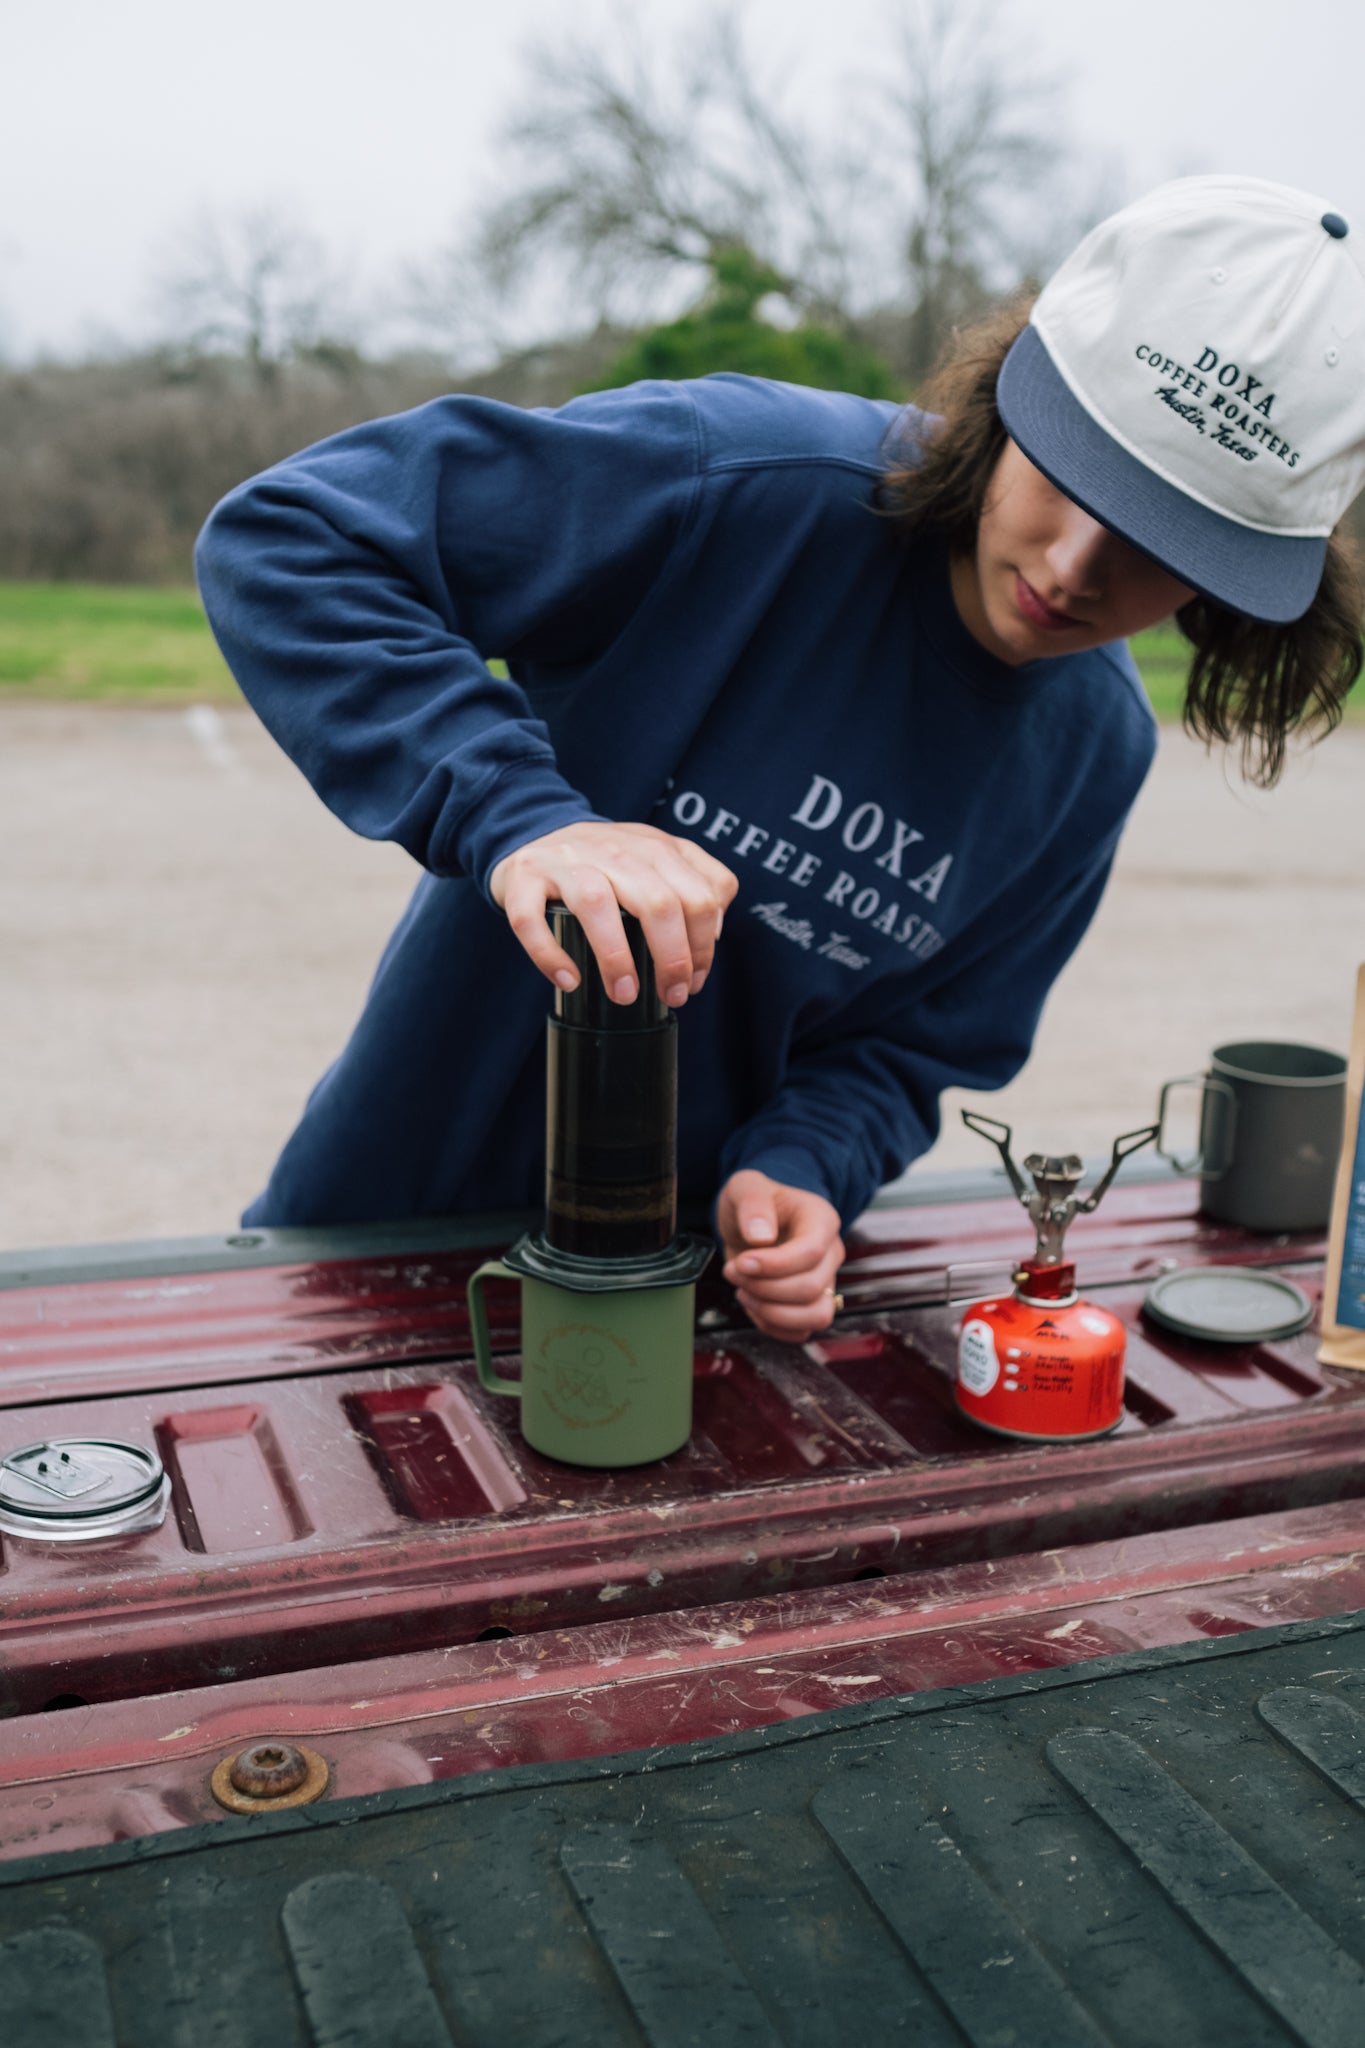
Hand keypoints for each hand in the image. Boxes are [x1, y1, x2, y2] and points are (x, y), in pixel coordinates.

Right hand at [490, 820, 737, 1006]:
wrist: (536, 831)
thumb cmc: (607, 861)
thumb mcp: (658, 858)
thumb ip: (699, 881)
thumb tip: (716, 931)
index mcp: (655, 848)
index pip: (699, 896)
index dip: (704, 946)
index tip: (695, 980)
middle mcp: (614, 849)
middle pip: (658, 903)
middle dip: (673, 959)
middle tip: (671, 996)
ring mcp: (566, 860)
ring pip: (597, 904)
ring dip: (616, 958)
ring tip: (625, 994)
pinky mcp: (524, 876)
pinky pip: (532, 919)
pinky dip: (549, 954)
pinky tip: (568, 979)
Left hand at [717, 1169, 844, 1342]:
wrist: (754, 1221)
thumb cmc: (754, 1203)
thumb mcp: (746, 1187)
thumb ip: (753, 1203)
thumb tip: (761, 1237)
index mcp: (821, 1220)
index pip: (811, 1253)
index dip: (774, 1265)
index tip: (742, 1262)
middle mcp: (830, 1253)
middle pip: (810, 1288)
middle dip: (764, 1288)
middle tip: (732, 1271)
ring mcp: (825, 1281)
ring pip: (815, 1316)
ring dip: (772, 1313)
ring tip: (744, 1292)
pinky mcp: (811, 1304)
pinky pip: (801, 1330)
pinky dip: (772, 1326)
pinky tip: (752, 1304)